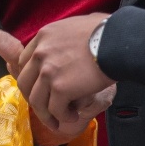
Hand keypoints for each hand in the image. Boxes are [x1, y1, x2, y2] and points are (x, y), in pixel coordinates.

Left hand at [14, 13, 112, 129]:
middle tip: (45, 110)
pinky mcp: (61, 88)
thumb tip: (69, 38)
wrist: (119, 40)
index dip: (32, 79)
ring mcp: (48, 71)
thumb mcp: (76, 26)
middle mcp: (40, 53)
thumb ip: (64, 37)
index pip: (25, 62)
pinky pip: (55, 110)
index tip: (41, 89)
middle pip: (25, 83)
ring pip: (37, 101)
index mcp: (43, 37)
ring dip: (46, 114)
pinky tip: (73, 115)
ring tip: (57, 120)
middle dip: (33, 99)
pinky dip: (63, 117)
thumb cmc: (107, 31)